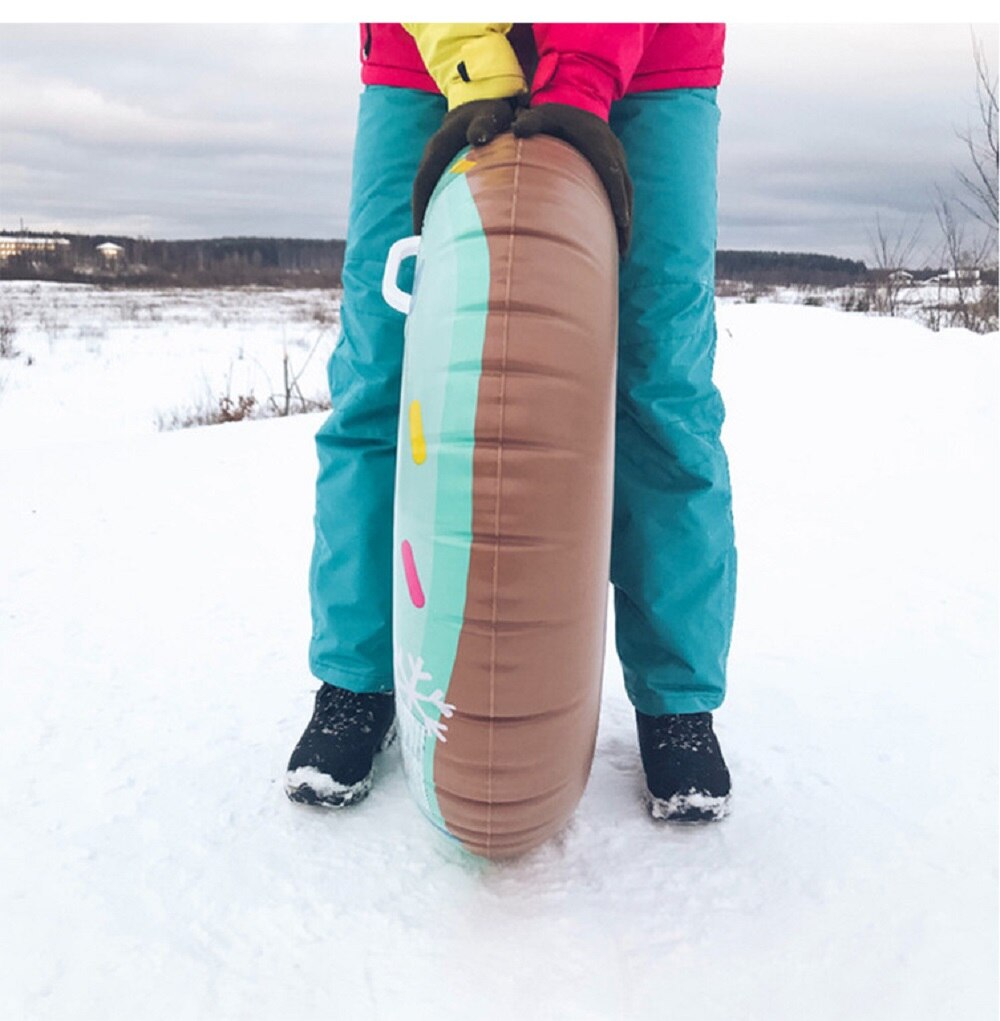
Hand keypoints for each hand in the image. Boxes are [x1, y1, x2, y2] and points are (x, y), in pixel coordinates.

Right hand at [412, 96, 522, 232]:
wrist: (485, 97)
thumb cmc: (490, 111)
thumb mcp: (491, 115)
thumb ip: (485, 125)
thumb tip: (478, 138)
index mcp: (439, 148)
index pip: (423, 183)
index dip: (419, 209)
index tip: (419, 233)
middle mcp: (433, 155)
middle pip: (423, 191)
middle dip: (422, 217)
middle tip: (429, 245)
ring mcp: (439, 159)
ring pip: (430, 190)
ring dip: (430, 213)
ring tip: (437, 240)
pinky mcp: (447, 164)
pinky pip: (439, 187)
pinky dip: (441, 205)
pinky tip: (450, 223)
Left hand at [512, 103, 632, 254]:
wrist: (577, 106)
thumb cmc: (558, 116)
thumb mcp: (543, 115)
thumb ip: (530, 122)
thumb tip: (516, 129)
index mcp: (599, 144)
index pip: (612, 174)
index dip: (618, 199)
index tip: (622, 222)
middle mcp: (614, 154)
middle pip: (625, 191)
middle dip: (625, 221)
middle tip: (623, 251)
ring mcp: (617, 162)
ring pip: (627, 196)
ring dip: (626, 224)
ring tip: (622, 254)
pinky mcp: (615, 169)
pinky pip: (622, 195)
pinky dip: (621, 216)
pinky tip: (615, 238)